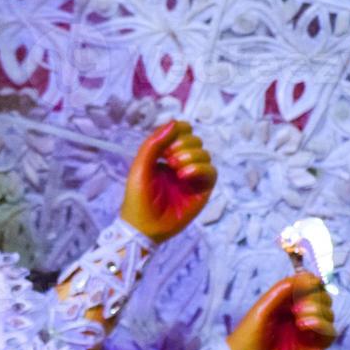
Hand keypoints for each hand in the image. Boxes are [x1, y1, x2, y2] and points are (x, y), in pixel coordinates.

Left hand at [120, 120, 216, 242]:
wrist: (142, 227)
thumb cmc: (137, 198)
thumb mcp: (140, 167)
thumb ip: (153, 144)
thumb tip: (174, 122)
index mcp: (165, 157)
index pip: (182, 132)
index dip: (179, 131)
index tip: (166, 144)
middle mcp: (181, 164)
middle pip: (195, 140)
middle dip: (183, 145)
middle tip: (169, 160)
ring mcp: (193, 177)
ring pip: (205, 154)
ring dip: (190, 156)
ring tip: (175, 169)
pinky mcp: (202, 190)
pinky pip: (212, 172)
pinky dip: (200, 168)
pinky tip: (184, 175)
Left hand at [227, 272, 334, 349]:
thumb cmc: (249, 333)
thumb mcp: (263, 307)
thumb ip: (281, 290)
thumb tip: (304, 276)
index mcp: (290, 302)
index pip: (312, 286)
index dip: (313, 281)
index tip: (307, 281)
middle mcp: (302, 314)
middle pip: (324, 298)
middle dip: (316, 297)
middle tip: (297, 306)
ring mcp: (309, 330)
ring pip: (329, 313)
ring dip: (317, 311)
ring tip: (298, 319)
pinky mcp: (314, 346)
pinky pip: (330, 332)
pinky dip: (322, 325)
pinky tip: (304, 326)